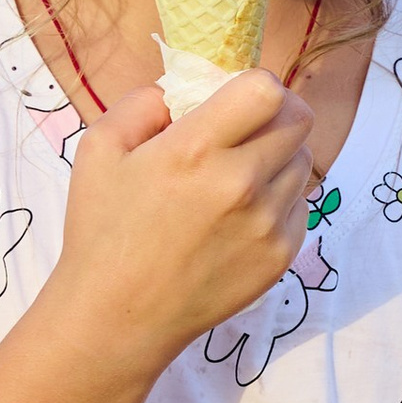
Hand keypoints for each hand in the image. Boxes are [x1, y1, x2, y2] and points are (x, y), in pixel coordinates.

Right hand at [49, 74, 315, 372]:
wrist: (119, 316)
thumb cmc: (102, 230)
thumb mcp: (98, 149)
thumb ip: (143, 103)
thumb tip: (186, 87)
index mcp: (194, 150)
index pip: (267, 90)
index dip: (259, 85)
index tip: (239, 98)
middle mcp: (239, 184)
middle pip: (299, 121)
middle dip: (276, 116)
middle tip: (247, 131)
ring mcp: (266, 223)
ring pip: (303, 163)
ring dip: (278, 159)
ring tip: (237, 179)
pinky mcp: (280, 256)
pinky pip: (299, 207)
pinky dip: (278, 202)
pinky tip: (239, 218)